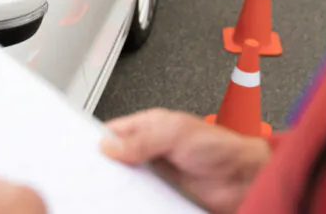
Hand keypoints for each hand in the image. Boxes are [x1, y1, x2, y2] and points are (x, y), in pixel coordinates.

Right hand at [101, 108, 269, 213]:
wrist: (243, 178)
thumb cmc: (219, 146)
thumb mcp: (175, 133)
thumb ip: (142, 140)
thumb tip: (111, 145)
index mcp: (150, 125)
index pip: (114, 130)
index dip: (97, 139)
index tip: (82, 149)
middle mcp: (150, 147)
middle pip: (116, 156)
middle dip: (104, 164)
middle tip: (91, 174)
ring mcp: (156, 171)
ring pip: (126, 178)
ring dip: (118, 184)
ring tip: (105, 189)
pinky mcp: (162, 192)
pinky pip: (140, 196)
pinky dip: (132, 199)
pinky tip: (126, 201)